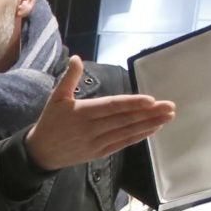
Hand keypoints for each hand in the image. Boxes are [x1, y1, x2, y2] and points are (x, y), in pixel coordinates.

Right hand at [24, 56, 175, 172]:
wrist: (40, 153)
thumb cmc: (50, 122)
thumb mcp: (56, 98)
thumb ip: (68, 78)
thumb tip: (76, 58)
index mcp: (82, 112)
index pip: (112, 106)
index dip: (132, 103)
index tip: (151, 100)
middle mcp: (92, 129)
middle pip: (125, 119)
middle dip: (149, 113)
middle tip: (170, 106)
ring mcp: (97, 143)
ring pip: (127, 132)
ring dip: (149, 124)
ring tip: (167, 117)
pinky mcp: (99, 153)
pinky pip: (122, 144)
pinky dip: (138, 137)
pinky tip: (152, 129)